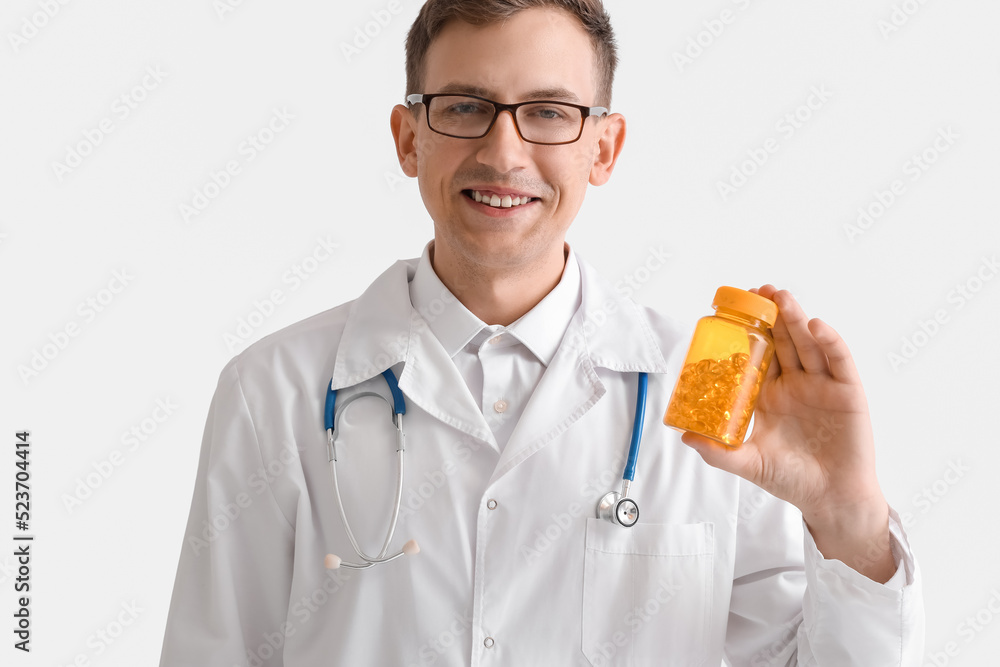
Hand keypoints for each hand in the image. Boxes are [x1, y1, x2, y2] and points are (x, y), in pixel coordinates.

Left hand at [679, 285, 895, 580]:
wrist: (831, 499)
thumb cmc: (791, 480)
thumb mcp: (749, 464)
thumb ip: (719, 453)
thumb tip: (686, 435)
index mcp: (769, 395)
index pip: (756, 356)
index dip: (747, 333)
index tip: (731, 312)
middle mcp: (795, 384)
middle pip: (782, 341)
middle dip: (771, 315)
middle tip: (758, 291)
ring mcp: (821, 385)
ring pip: (807, 344)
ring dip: (795, 318)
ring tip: (781, 297)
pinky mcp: (848, 392)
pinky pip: (838, 361)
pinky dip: (829, 341)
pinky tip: (816, 325)